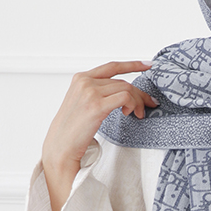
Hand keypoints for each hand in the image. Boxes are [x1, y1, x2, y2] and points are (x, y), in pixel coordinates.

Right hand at [41, 60, 157, 210]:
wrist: (61, 145)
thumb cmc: (73, 129)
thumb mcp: (82, 103)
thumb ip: (98, 92)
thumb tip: (125, 93)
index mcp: (80, 78)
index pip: (112, 67)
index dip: (132, 65)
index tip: (147, 65)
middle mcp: (85, 81)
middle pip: (123, 81)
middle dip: (140, 94)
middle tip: (149, 104)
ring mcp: (90, 92)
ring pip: (127, 89)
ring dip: (138, 102)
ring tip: (138, 114)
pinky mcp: (97, 105)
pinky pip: (125, 97)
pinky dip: (133, 104)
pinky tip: (129, 113)